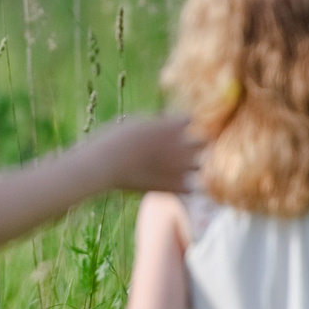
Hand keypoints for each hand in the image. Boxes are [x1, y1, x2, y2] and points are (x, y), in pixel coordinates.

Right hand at [85, 114, 202, 194]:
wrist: (106, 163)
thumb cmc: (115, 139)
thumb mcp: (136, 122)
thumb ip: (156, 124)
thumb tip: (164, 126)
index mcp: (174, 125)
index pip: (189, 120)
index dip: (178, 124)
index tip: (164, 129)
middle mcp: (183, 144)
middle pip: (202, 142)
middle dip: (192, 144)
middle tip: (174, 149)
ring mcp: (181, 167)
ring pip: (199, 165)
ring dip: (189, 165)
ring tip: (170, 168)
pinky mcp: (175, 187)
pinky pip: (192, 188)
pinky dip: (184, 187)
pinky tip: (169, 184)